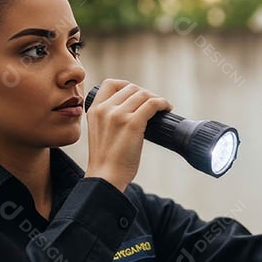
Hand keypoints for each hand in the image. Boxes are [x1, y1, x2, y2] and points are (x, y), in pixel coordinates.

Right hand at [84, 78, 172, 192]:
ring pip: (143, 94)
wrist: (106, 177)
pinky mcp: (133, 123)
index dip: (128, 86)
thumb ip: (108, 118)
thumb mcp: (99, 131)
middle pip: (131, 88)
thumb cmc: (106, 160)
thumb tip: (131, 109)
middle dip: (145, 94)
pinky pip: (152, 104)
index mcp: (94, 109)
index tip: (138, 95)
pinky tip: (167, 109)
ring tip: (162, 108)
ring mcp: (118, 115)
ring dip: (156, 99)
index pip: (111, 83)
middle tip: (154, 105)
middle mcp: (105, 108)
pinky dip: (162, 103)